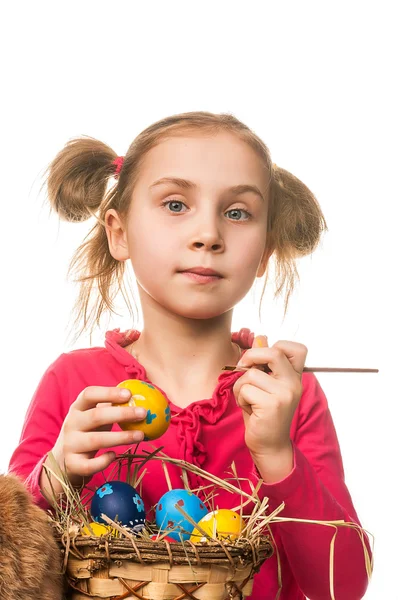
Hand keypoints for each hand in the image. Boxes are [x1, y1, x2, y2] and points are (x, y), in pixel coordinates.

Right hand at [52, 386, 146, 484]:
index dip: (108, 393)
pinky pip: (89, 465)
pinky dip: (103, 462)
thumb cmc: (87, 433)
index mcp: (77, 408)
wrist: (62, 461)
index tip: (129, 394)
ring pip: (96, 440)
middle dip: (122, 414)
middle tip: (143, 413)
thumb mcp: (93, 417)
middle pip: (96, 416)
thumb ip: (111, 407)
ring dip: (121, 437)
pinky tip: (114, 456)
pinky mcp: (73, 465)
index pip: (89, 394)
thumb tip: (141, 397)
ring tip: (140, 435)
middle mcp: (71, 424)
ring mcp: (70, 445)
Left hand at [233, 335, 306, 459]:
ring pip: (251, 374)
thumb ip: (264, 365)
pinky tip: (249, 409)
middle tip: (242, 368)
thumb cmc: (262, 413)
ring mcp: (285, 394)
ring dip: (241, 386)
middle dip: (250, 356)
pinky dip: (240, 398)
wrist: (269, 444)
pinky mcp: (272, 405)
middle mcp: (294, 383)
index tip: (262, 359)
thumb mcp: (265, 385)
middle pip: (273, 352)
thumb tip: (259, 338)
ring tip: (248, 399)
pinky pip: (245, 389)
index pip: (297, 349)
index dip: (276, 346)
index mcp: (295, 377)